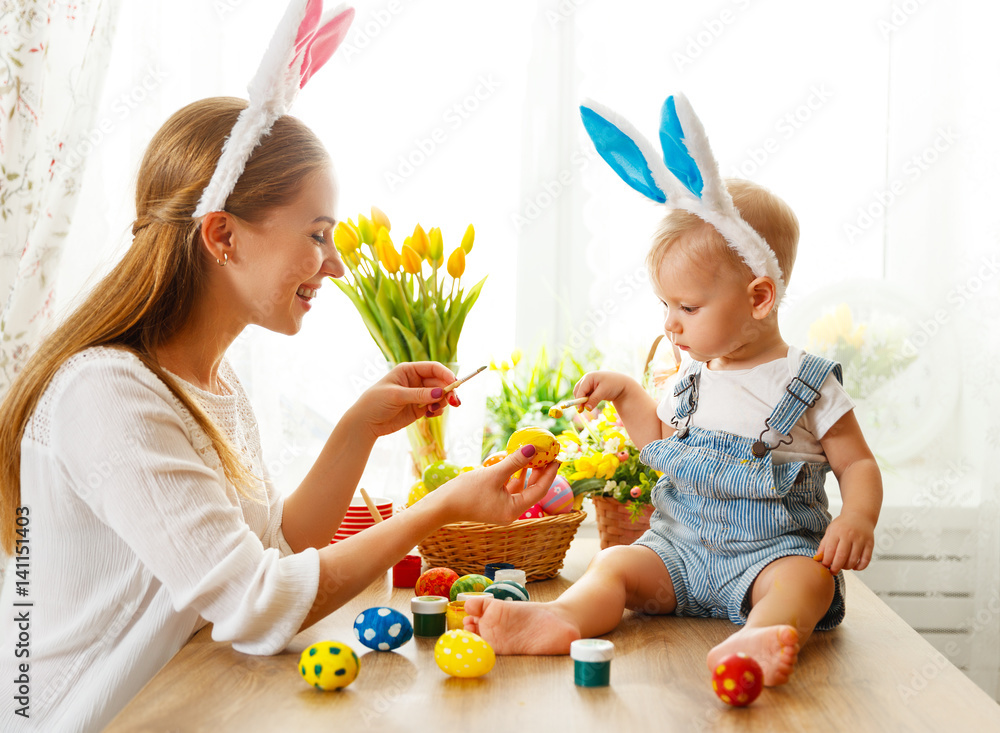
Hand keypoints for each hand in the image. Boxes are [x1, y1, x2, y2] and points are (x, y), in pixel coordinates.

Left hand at [351, 361, 459, 438]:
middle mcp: (416, 381)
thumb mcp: (396, 396)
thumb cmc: (375, 403)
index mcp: (409, 370)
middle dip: (448, 391)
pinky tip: (429, 415)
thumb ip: (419, 394)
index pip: (433, 368)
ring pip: (440, 395)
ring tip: (433, 411)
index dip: (446, 374)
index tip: (455, 384)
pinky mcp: (419, 409)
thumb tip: (441, 393)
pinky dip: (437, 410)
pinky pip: (435, 407)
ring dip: (442, 402)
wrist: (365, 423)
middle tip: (455, 402)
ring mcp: (419, 395)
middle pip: (440, 382)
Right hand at [432, 445, 561, 524]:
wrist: (441, 506)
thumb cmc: (465, 492)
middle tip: (549, 454)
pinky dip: (515, 476)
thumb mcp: (493, 474)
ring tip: (536, 455)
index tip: (556, 458)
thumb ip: (514, 462)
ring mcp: (502, 508)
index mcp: (513, 509)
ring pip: (521, 488)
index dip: (549, 473)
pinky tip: (518, 462)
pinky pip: (510, 488)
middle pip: (532, 490)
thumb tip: (532, 448)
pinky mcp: (494, 502)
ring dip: (528, 472)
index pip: (539, 490)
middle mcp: (511, 511)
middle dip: (540, 471)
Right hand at [573, 370, 632, 410]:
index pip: (580, 390)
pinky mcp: (591, 389)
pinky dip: (586, 401)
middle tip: (583, 410)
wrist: (623, 384)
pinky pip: (585, 396)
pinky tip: (591, 404)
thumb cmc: (614, 385)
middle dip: (579, 400)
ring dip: (583, 401)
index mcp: (589, 377)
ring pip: (580, 394)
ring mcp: (588, 384)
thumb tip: (586, 408)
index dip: (579, 400)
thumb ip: (594, 399)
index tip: (580, 409)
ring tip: (589, 406)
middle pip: (577, 391)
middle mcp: (587, 379)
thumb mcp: (604, 392)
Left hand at [814, 511, 875, 574]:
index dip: (826, 561)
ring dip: (847, 567)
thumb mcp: (830, 531)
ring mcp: (860, 540)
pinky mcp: (870, 544)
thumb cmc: (843, 524)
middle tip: (833, 571)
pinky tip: (855, 567)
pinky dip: (860, 567)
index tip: (824, 566)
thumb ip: (824, 545)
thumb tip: (818, 559)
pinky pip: (866, 560)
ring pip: (853, 559)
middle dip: (836, 567)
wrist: (860, 515)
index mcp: (837, 531)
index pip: (830, 550)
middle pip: (841, 556)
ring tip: (843, 567)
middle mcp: (849, 535)